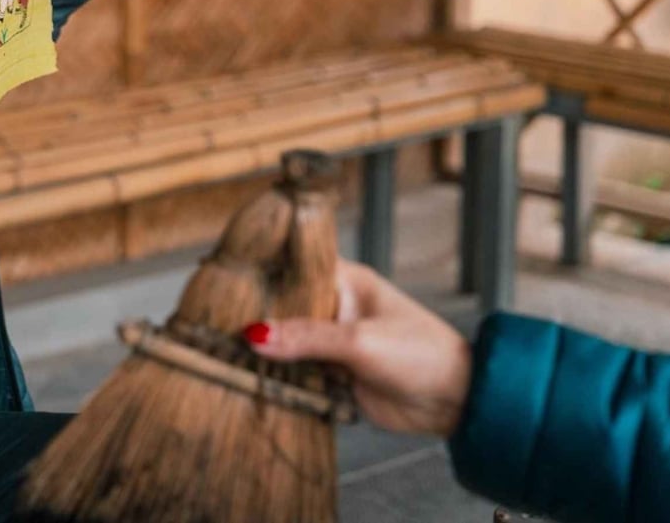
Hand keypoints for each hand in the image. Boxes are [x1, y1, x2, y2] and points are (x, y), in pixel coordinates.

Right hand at [244, 260, 472, 436]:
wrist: (456, 402)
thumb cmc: (420, 353)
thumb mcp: (360, 340)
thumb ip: (307, 337)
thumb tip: (254, 335)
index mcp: (345, 282)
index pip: (294, 266)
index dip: (262, 270)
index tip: (222, 276)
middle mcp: (335, 308)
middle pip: (283, 308)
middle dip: (256, 317)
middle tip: (213, 322)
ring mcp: (332, 343)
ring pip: (287, 345)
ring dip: (266, 354)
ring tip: (223, 353)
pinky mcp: (334, 375)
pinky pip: (297, 375)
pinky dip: (281, 380)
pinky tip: (251, 379)